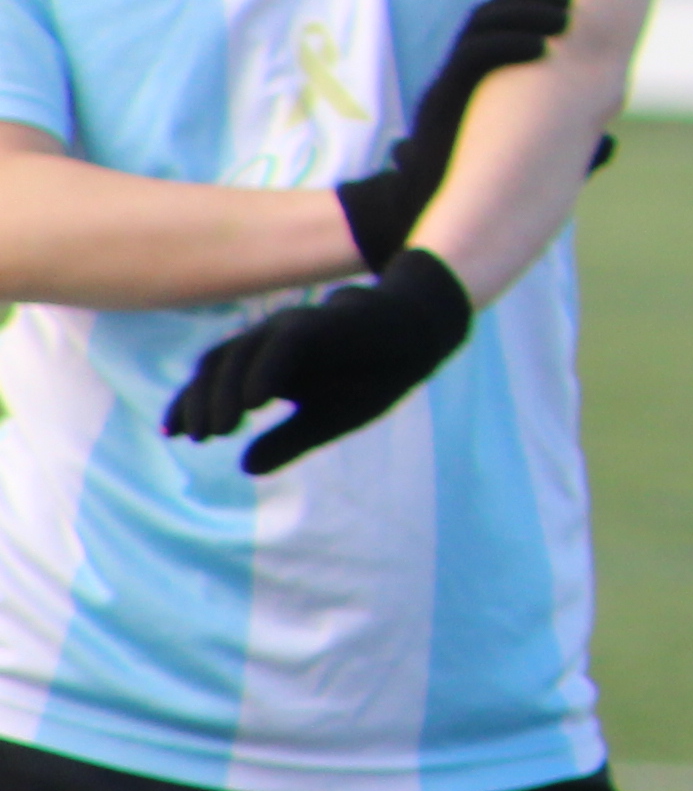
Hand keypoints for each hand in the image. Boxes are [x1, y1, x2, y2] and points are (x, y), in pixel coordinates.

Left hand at [165, 248, 475, 475]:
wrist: (419, 341)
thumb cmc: (371, 377)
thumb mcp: (325, 420)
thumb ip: (285, 441)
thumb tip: (245, 467)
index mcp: (264, 363)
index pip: (211, 378)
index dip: (188, 403)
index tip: (174, 436)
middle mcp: (269, 341)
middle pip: (216, 364)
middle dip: (200, 401)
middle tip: (201, 438)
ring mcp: (293, 328)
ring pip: (243, 352)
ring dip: (225, 391)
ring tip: (222, 429)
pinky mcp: (322, 323)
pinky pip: (284, 342)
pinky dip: (266, 369)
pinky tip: (256, 402)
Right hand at [333, 0, 571, 266]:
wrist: (425, 223)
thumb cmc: (477, 193)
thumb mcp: (529, 163)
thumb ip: (564, 147)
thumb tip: (611, 144)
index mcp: (472, 83)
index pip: (492, 26)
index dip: (521, 3)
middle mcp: (456, 79)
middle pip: (486, 18)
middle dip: (527, 1)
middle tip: (568, 0)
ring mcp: (446, 90)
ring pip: (480, 31)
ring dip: (523, 16)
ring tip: (564, 17)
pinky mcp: (440, 106)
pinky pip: (472, 60)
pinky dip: (506, 46)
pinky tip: (541, 47)